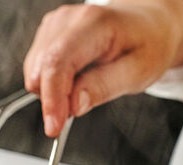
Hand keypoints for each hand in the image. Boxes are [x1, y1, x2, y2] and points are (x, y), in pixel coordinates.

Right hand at [23, 0, 182, 136]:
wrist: (147, 25)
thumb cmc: (147, 45)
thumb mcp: (138, 72)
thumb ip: (105, 87)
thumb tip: (74, 105)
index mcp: (93, 23)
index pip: (57, 62)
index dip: (52, 98)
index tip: (54, 127)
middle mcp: (68, 19)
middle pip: (40, 69)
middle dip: (53, 98)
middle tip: (80, 107)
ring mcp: (55, 25)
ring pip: (35, 72)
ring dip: (53, 91)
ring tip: (86, 85)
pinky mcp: (48, 34)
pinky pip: (37, 69)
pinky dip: (52, 83)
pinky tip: (76, 79)